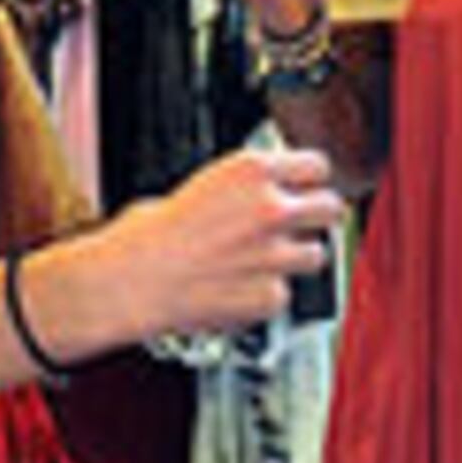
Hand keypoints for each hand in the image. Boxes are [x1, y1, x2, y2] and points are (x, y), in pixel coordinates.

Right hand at [60, 142, 342, 348]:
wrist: (130, 282)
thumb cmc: (149, 236)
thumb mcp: (200, 185)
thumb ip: (244, 189)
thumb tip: (266, 195)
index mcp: (253, 171)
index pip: (318, 166)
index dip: (311, 180)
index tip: (308, 188)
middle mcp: (272, 209)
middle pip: (331, 208)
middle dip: (317, 217)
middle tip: (302, 224)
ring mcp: (275, 255)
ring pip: (317, 255)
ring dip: (297, 258)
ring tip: (263, 262)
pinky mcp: (270, 296)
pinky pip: (285, 292)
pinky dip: (267, 294)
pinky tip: (239, 288)